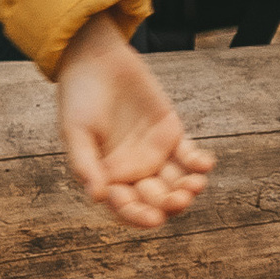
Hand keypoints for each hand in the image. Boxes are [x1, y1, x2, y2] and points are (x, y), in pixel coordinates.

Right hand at [57, 13, 214, 227]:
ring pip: (176, 182)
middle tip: (179, 200)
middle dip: (169, 205)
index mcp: (107, 175)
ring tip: (195, 185)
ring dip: (188, 188)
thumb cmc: (79, 97)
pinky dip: (199, 163)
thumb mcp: (75, 131)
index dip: (139, 217)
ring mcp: (154, 153)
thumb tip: (97, 198)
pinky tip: (204, 164)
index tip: (154, 219)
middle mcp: (133, 170)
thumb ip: (86, 164)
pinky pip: (190, 156)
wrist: (96, 60)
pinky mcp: (171, 133)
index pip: (126, 206)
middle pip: (156, 199)